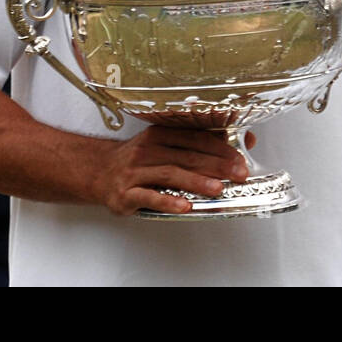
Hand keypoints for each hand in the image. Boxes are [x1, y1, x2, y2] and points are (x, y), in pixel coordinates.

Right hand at [91, 126, 249, 216]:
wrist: (98, 172)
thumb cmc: (139, 160)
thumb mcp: (166, 145)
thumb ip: (202, 144)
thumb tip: (244, 141)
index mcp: (160, 135)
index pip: (195, 138)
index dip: (220, 148)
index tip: (240, 158)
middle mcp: (147, 150)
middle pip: (187, 156)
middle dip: (216, 166)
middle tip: (238, 174)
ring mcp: (134, 172)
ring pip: (170, 174)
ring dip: (196, 181)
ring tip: (218, 189)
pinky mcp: (124, 194)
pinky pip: (149, 197)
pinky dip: (169, 201)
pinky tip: (186, 206)